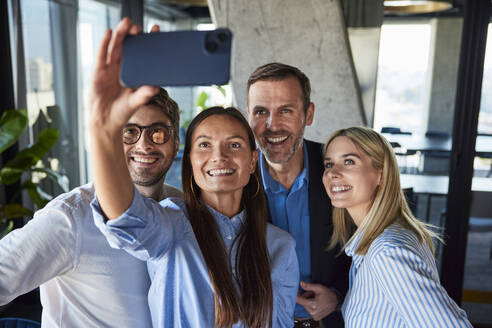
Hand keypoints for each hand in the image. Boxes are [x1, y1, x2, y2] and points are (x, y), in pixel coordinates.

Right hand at [89, 18, 158, 134]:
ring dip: (120, 34)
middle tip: (138, 26)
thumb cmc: (122, 112)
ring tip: (126, 23)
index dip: (147, 42)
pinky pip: (102, 55)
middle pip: (128, 47)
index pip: (142, 54)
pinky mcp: (99, 72)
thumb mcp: (136, 102)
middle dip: (132, 35)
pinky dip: (104, 43)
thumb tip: (156, 88)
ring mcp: (110, 68)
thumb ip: (144, 94)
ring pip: (115, 47)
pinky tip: (108, 33)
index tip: (156, 30)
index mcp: (133, 73)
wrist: (106, 122)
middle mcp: (122, 68)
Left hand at [296, 281, 338, 320]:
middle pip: (302, 302)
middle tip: (312, 293)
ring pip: (305, 306)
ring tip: (315, 298)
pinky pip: (309, 310)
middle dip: (305, 297)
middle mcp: (313, 312)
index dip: (297, 294)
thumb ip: (309, 286)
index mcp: (313, 305)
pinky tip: (316, 303)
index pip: (299, 300)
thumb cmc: (329, 294)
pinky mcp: (315, 317)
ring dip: (308, 301)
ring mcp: (314, 316)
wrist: (336, 301)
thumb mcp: (319, 287)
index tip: (297, 290)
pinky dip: (311, 306)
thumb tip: (301, 284)